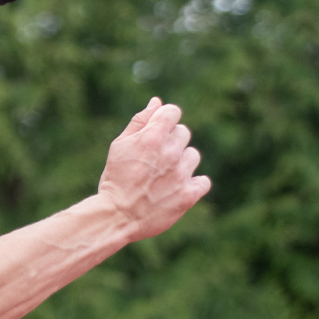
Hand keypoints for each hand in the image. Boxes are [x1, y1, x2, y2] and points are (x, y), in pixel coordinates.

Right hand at [98, 97, 211, 240]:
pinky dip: (193, 183)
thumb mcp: (119, 147)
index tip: (157, 131)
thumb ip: (139, 122)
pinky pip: (203, 181)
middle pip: (183, 132)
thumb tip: (156, 102)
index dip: (164, 119)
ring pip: (193, 155)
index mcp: (151, 137)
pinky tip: (177, 188)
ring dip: (181, 162)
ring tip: (163, 175)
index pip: (172, 112)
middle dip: (170, 141)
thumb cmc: (115, 179)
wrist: (116, 216)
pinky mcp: (189, 194)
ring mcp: (182, 174)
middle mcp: (170, 152)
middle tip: (153, 158)